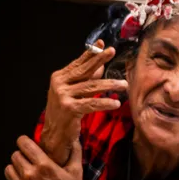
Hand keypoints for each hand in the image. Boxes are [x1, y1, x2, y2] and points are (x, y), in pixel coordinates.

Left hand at [4, 135, 85, 179]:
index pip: (23, 143)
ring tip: (26, 174)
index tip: (27, 144)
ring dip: (16, 170)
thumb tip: (74, 139)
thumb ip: (74, 152)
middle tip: (29, 161)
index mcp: (44, 165)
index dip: (24, 141)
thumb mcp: (75, 171)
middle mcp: (30, 175)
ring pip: (8, 169)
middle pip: (14, 155)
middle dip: (22, 156)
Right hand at [40, 39, 127, 165]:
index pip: (78, 63)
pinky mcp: (69, 108)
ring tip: (123, 84)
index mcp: (59, 77)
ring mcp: (63, 96)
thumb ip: (85, 79)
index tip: (102, 45)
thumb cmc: (66, 112)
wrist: (55, 134)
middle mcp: (59, 84)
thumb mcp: (74, 92)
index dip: (90, 54)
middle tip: (112, 51)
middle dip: (99, 60)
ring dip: (109, 85)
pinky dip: (105, 103)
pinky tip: (116, 103)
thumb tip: (101, 66)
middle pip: (84, 71)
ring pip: (91, 87)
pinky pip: (91, 103)